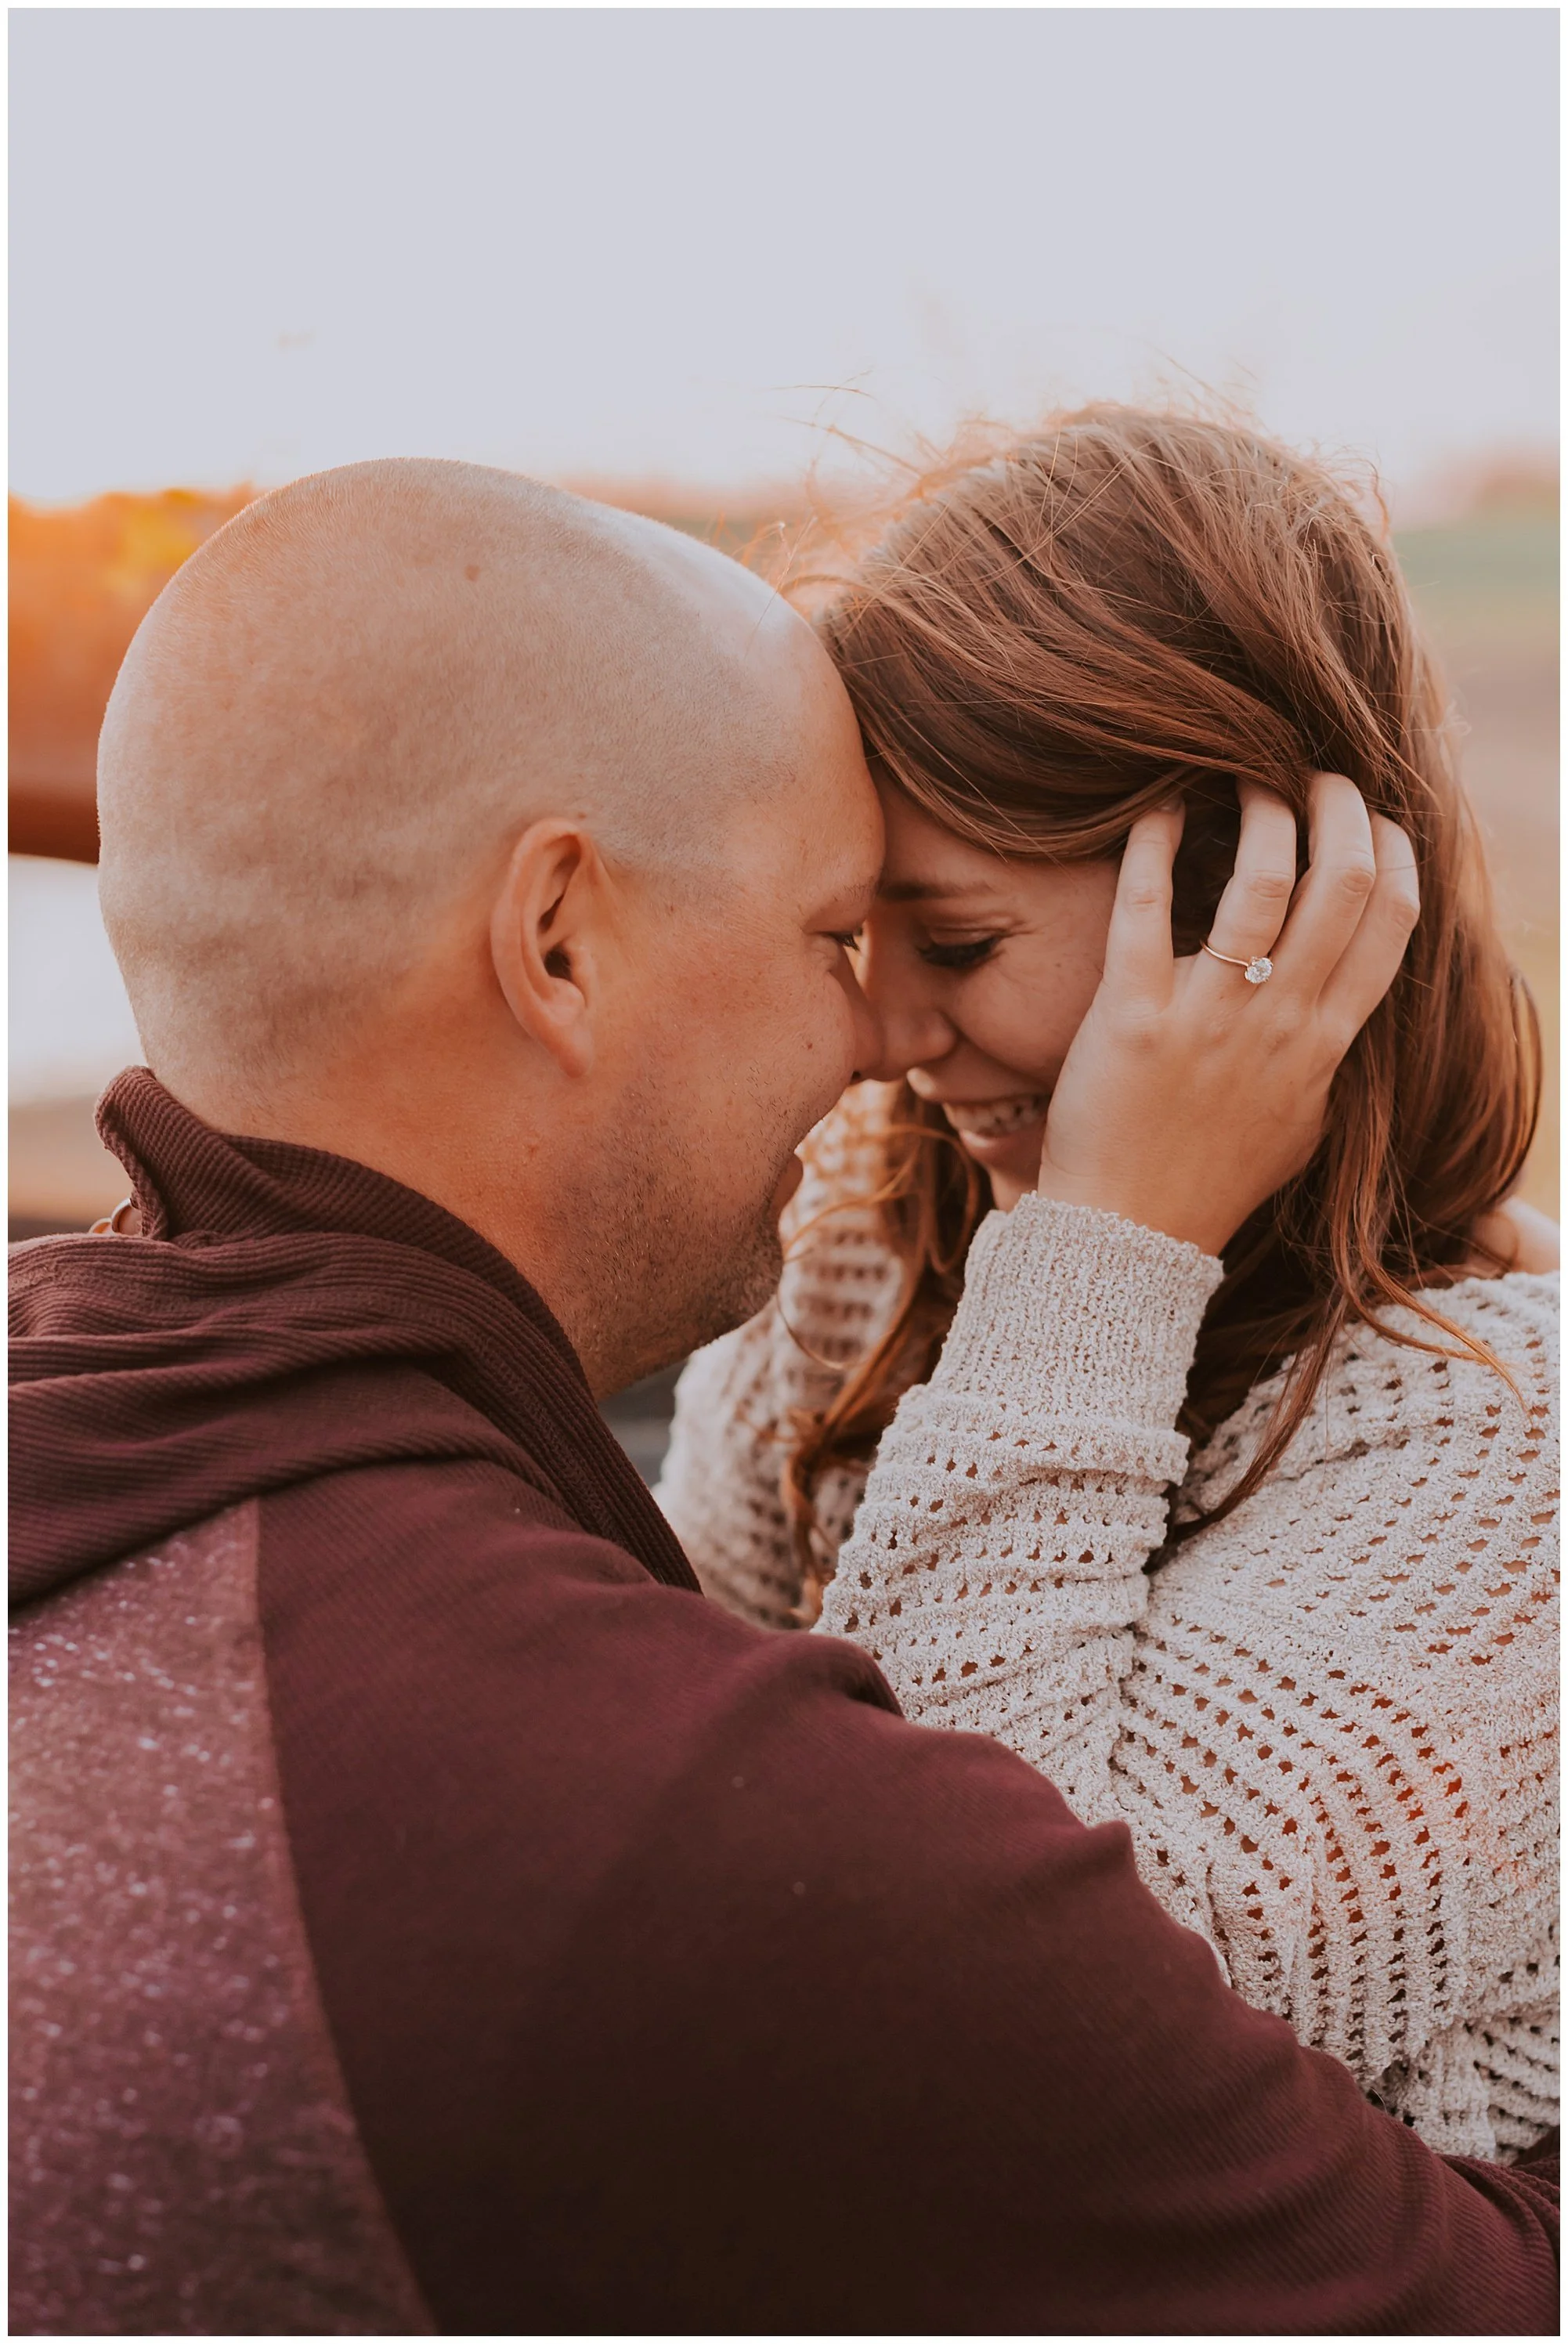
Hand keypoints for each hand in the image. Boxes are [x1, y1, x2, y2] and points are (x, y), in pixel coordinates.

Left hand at [1035, 773, 1418, 1256]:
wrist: (1128, 1237)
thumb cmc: (1212, 1177)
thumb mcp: (1304, 1121)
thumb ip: (1328, 1052)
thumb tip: (1346, 995)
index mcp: (1325, 1044)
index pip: (1392, 922)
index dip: (1394, 849)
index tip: (1376, 813)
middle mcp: (1279, 1024)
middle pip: (1343, 882)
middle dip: (1338, 806)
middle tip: (1311, 772)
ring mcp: (1208, 1019)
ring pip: (1262, 882)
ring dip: (1260, 809)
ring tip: (1243, 776)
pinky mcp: (1133, 1016)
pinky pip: (1147, 906)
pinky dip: (1154, 841)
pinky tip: (1158, 802)